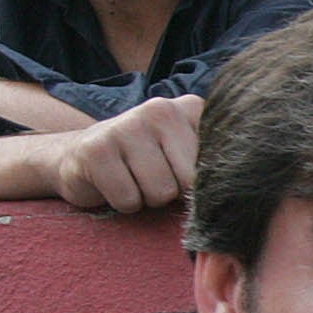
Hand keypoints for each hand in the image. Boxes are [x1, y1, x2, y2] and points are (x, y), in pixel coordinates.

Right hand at [51, 94, 203, 211]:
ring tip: (134, 179)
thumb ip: (212, 164)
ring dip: (147, 198)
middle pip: (190, 181)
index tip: (180, 170)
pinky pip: (129, 199)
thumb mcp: (186, 156)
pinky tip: (114, 183)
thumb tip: (231, 191)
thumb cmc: (145, 163)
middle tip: (153, 177)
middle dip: (174, 192)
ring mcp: (127, 125)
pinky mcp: (96, 149)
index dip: (200, 182)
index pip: (218, 161)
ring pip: (161, 192)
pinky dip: (123, 203)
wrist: (80, 156)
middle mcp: (161, 109)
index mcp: (191, 109)